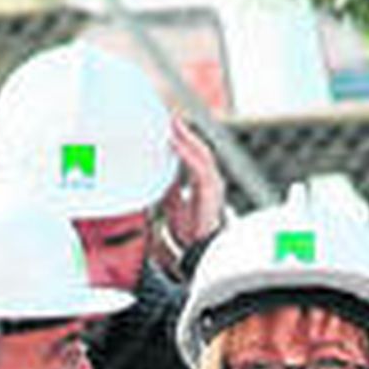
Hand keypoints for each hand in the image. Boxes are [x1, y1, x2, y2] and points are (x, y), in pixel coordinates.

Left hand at [159, 114, 223, 250]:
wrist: (198, 249)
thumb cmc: (189, 230)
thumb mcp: (172, 204)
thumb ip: (169, 188)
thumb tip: (155, 174)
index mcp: (202, 181)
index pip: (193, 153)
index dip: (182, 138)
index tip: (168, 124)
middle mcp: (210, 179)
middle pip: (199, 148)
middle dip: (185, 132)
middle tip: (169, 118)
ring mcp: (213, 183)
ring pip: (201, 153)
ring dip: (187, 138)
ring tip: (173, 125)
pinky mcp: (211, 189)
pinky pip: (199, 167)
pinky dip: (187, 153)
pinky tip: (176, 144)